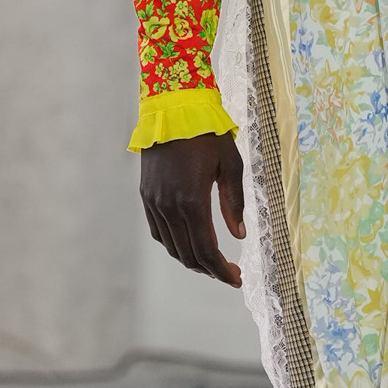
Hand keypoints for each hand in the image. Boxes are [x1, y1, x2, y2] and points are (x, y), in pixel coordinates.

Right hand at [140, 133, 246, 287]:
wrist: (172, 109)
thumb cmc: (207, 134)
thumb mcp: (231, 165)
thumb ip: (234, 203)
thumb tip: (240, 235)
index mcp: (192, 201)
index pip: (206, 251)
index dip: (221, 271)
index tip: (236, 278)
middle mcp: (169, 207)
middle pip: (188, 255)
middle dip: (210, 270)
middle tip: (229, 273)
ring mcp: (154, 202)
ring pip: (171, 247)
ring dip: (192, 260)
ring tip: (212, 262)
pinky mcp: (147, 196)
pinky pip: (159, 232)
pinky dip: (174, 244)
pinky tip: (189, 243)